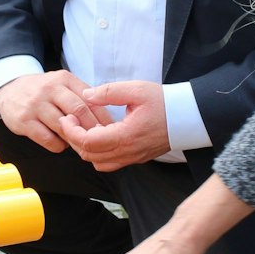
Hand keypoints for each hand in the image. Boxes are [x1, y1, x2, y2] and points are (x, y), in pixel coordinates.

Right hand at [0, 71, 106, 152]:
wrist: (9, 90)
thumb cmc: (43, 91)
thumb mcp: (62, 85)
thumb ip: (82, 97)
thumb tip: (106, 120)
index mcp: (64, 79)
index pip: (90, 99)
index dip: (103, 117)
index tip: (111, 130)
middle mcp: (49, 89)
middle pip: (79, 111)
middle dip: (91, 129)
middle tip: (98, 141)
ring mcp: (35, 105)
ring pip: (64, 127)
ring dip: (75, 139)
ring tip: (78, 143)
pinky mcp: (23, 120)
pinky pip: (48, 139)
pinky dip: (58, 145)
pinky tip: (59, 142)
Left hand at [56, 80, 170, 171]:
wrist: (187, 117)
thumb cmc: (164, 102)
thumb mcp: (136, 90)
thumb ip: (109, 92)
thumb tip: (86, 95)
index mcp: (125, 135)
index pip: (88, 142)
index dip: (72, 131)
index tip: (68, 117)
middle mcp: (127, 152)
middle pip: (89, 155)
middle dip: (74, 139)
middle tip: (70, 121)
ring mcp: (132, 158)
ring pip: (98, 162)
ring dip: (86, 149)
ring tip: (84, 129)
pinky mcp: (136, 158)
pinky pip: (110, 163)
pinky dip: (98, 154)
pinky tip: (100, 136)